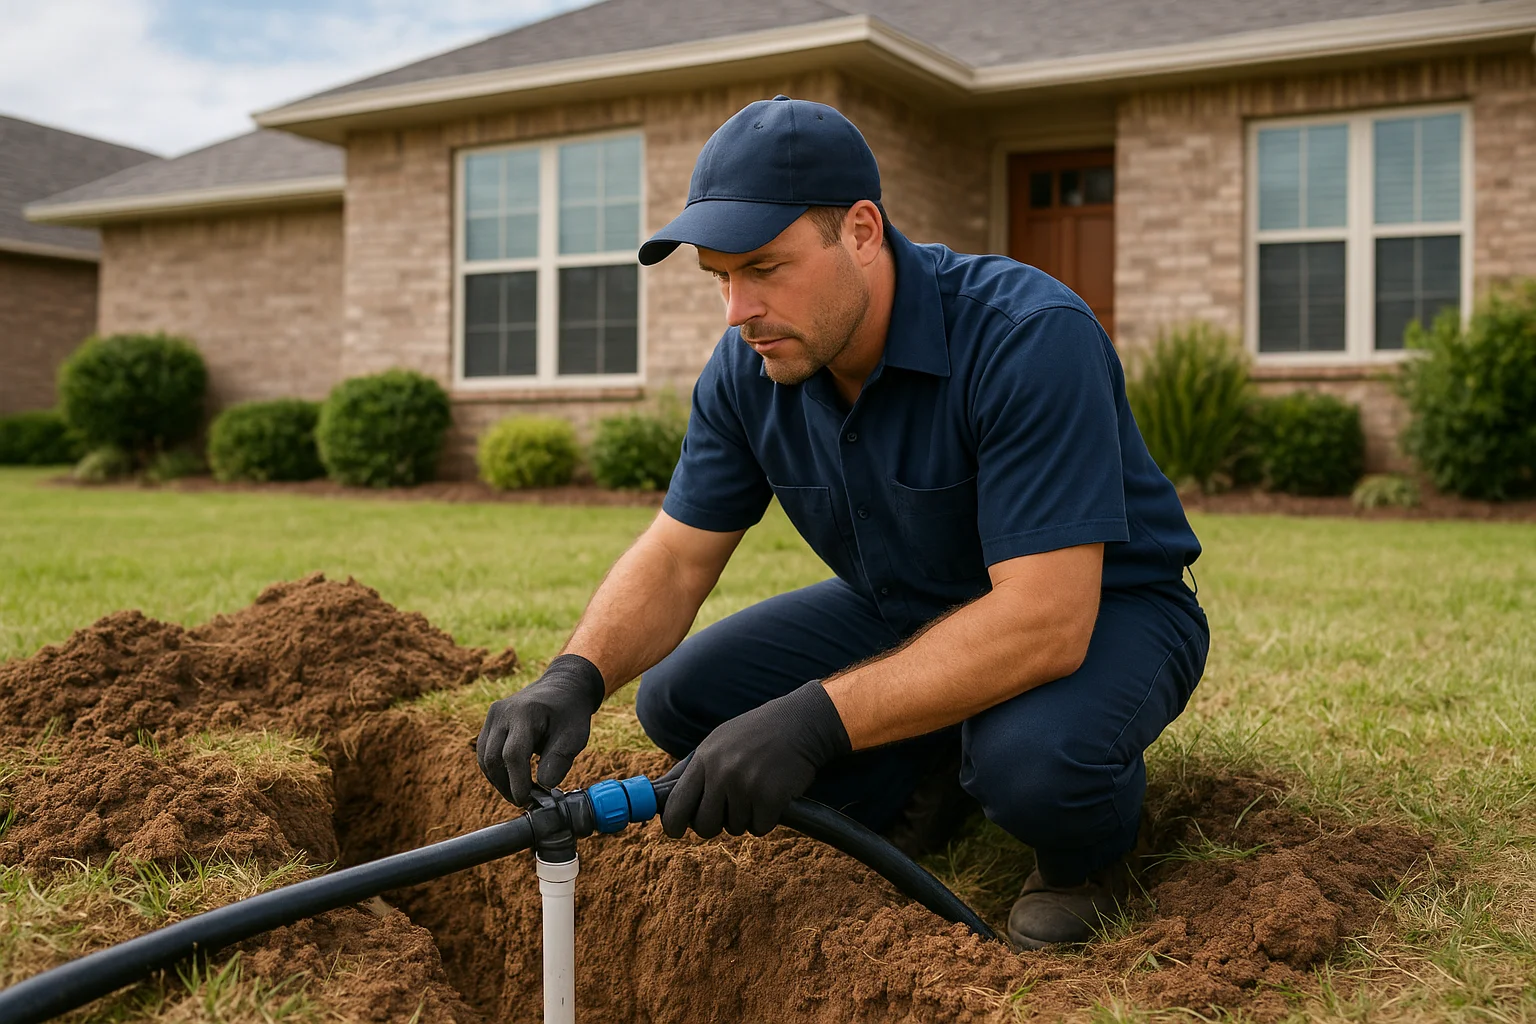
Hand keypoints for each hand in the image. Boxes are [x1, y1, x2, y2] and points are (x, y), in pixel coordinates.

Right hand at [476, 653, 605, 804]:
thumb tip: (544, 785)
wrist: (562, 687)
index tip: (527, 801)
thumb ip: (560, 760)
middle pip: (493, 758)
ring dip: (499, 781)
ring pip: (485, 758)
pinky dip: (496, 770)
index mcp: (525, 712)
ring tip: (520, 793)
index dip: (518, 781)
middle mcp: (502, 712)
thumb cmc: (570, 712)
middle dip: (506, 786)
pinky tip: (512, 779)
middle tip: (525, 801)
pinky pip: (485, 752)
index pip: (513, 754)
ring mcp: (493, 715)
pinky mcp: (490, 722)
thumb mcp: (574, 735)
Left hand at [660, 680, 850, 838]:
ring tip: (757, 789)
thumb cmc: (756, 733)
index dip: (673, 824)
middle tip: (729, 810)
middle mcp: (722, 773)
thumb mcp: (718, 740)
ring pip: (735, 828)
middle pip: (705, 825)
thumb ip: (690, 768)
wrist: (801, 723)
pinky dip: (766, 818)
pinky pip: (759, 828)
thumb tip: (661, 792)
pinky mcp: (770, 798)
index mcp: (704, 759)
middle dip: (715, 824)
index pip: (677, 804)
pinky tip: (773, 795)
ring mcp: (746, 786)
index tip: (676, 831)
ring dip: (746, 816)